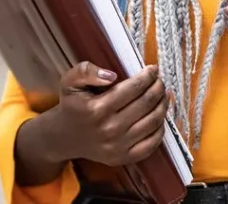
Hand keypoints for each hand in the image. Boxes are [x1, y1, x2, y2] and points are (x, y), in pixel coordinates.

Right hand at [42, 61, 169, 166]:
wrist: (65, 137)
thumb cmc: (72, 105)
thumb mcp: (70, 82)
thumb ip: (86, 72)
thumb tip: (112, 75)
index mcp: (97, 109)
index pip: (133, 88)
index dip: (147, 77)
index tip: (153, 69)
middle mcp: (109, 129)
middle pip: (146, 104)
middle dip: (158, 88)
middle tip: (160, 81)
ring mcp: (118, 146)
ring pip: (153, 122)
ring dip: (163, 105)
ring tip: (163, 95)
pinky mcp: (123, 158)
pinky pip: (152, 143)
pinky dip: (160, 128)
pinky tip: (159, 116)